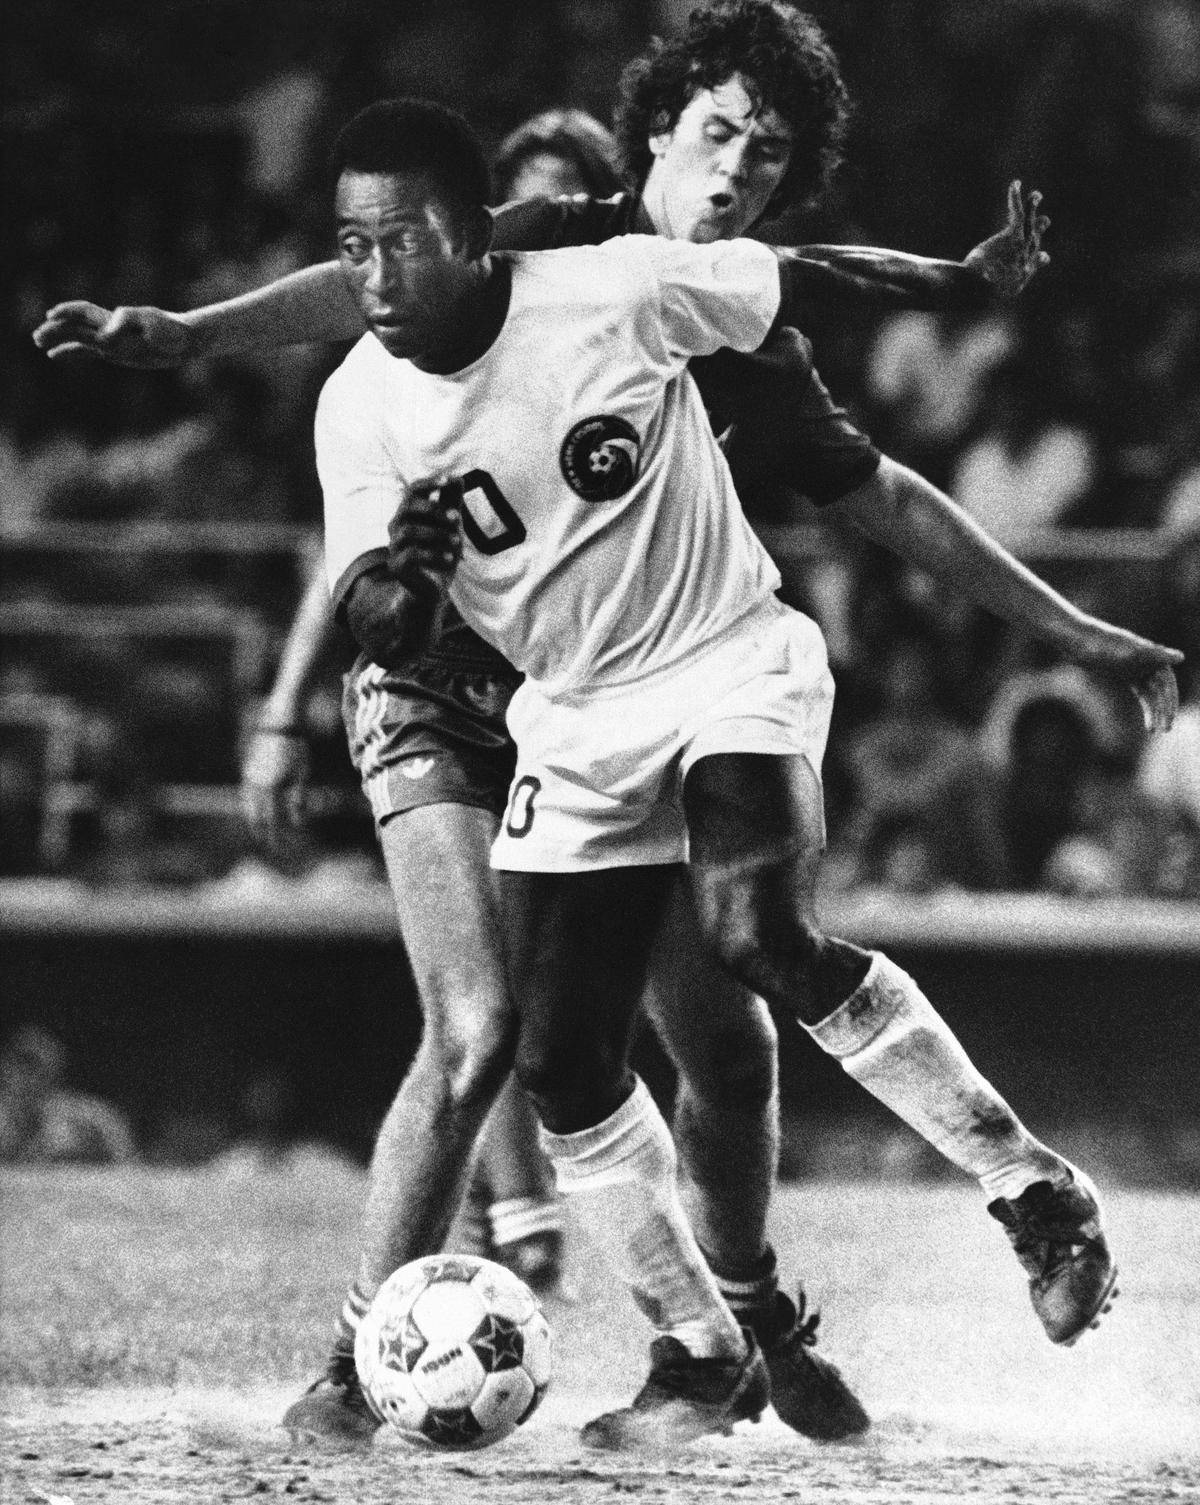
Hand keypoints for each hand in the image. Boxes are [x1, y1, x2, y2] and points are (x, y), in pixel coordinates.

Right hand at [32, 302, 191, 367]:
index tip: (53, 316)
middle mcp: (108, 329)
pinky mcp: (116, 354)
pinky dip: (71, 353)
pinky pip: (88, 353)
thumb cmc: (169, 328)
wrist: (184, 340)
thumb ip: (126, 322)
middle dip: (56, 329)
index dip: (68, 312)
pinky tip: (55, 356)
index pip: (85, 312)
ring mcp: (111, 342)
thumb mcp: (149, 323)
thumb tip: (105, 335)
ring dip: (59, 341)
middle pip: (75, 326)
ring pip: (78, 339)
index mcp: (114, 319)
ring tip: (39, 344)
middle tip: (36, 337)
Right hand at [241, 726, 311, 849]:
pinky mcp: (248, 770)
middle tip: (272, 844)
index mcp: (271, 789)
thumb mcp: (301, 775)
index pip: (272, 821)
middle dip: (264, 833)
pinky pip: (247, 794)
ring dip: (256, 820)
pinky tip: (255, 809)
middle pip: (256, 817)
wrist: (280, 725)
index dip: (277, 837)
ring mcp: (249, 777)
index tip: (282, 848)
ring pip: (248, 806)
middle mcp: (256, 785)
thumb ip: (297, 800)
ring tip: (262, 832)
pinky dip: (251, 806)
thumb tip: (297, 823)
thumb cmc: (296, 749)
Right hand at [387, 474, 463, 599]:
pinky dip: (434, 555)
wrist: (434, 588)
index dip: (429, 483)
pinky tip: (451, 559)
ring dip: (437, 534)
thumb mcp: (450, 527)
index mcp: (409, 513)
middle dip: (434, 509)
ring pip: (410, 531)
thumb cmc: (441, 552)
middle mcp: (397, 526)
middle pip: (407, 507)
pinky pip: (411, 555)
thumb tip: (458, 477)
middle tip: (458, 517)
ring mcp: (394, 546)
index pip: (413, 491)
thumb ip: (452, 503)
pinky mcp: (396, 566)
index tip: (449, 480)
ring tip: (458, 542)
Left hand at [963, 180, 1049, 298]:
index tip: (1044, 257)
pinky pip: (1017, 213)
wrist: (976, 289)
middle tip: (1045, 220)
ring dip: (1033, 208)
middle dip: (1040, 229)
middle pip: (1035, 241)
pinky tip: (1015, 184)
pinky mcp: (1012, 237)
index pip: (1033, 266)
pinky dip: (1015, 198)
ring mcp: (1021, 248)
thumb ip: (982, 290)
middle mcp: (1025, 261)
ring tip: (1036, 196)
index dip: (1039, 259)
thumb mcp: (982, 296)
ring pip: (1030, 224)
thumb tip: (966, 295)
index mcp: (1019, 277)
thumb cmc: (974, 296)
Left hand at [1074, 625, 1182, 732]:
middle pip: (1161, 690)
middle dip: (1165, 709)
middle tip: (1166, 730)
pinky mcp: (1125, 675)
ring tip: (1155, 731)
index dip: (1170, 700)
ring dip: (1156, 712)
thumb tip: (1181, 657)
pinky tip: (1147, 723)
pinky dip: (1146, 708)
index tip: (1169, 718)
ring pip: (1152, 695)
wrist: (1076, 640)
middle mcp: (1148, 662)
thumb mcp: (1126, 651)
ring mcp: (1137, 669)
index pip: (1167, 682)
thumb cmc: (1102, 643)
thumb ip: (1154, 655)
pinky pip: (1142, 694)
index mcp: (1152, 655)